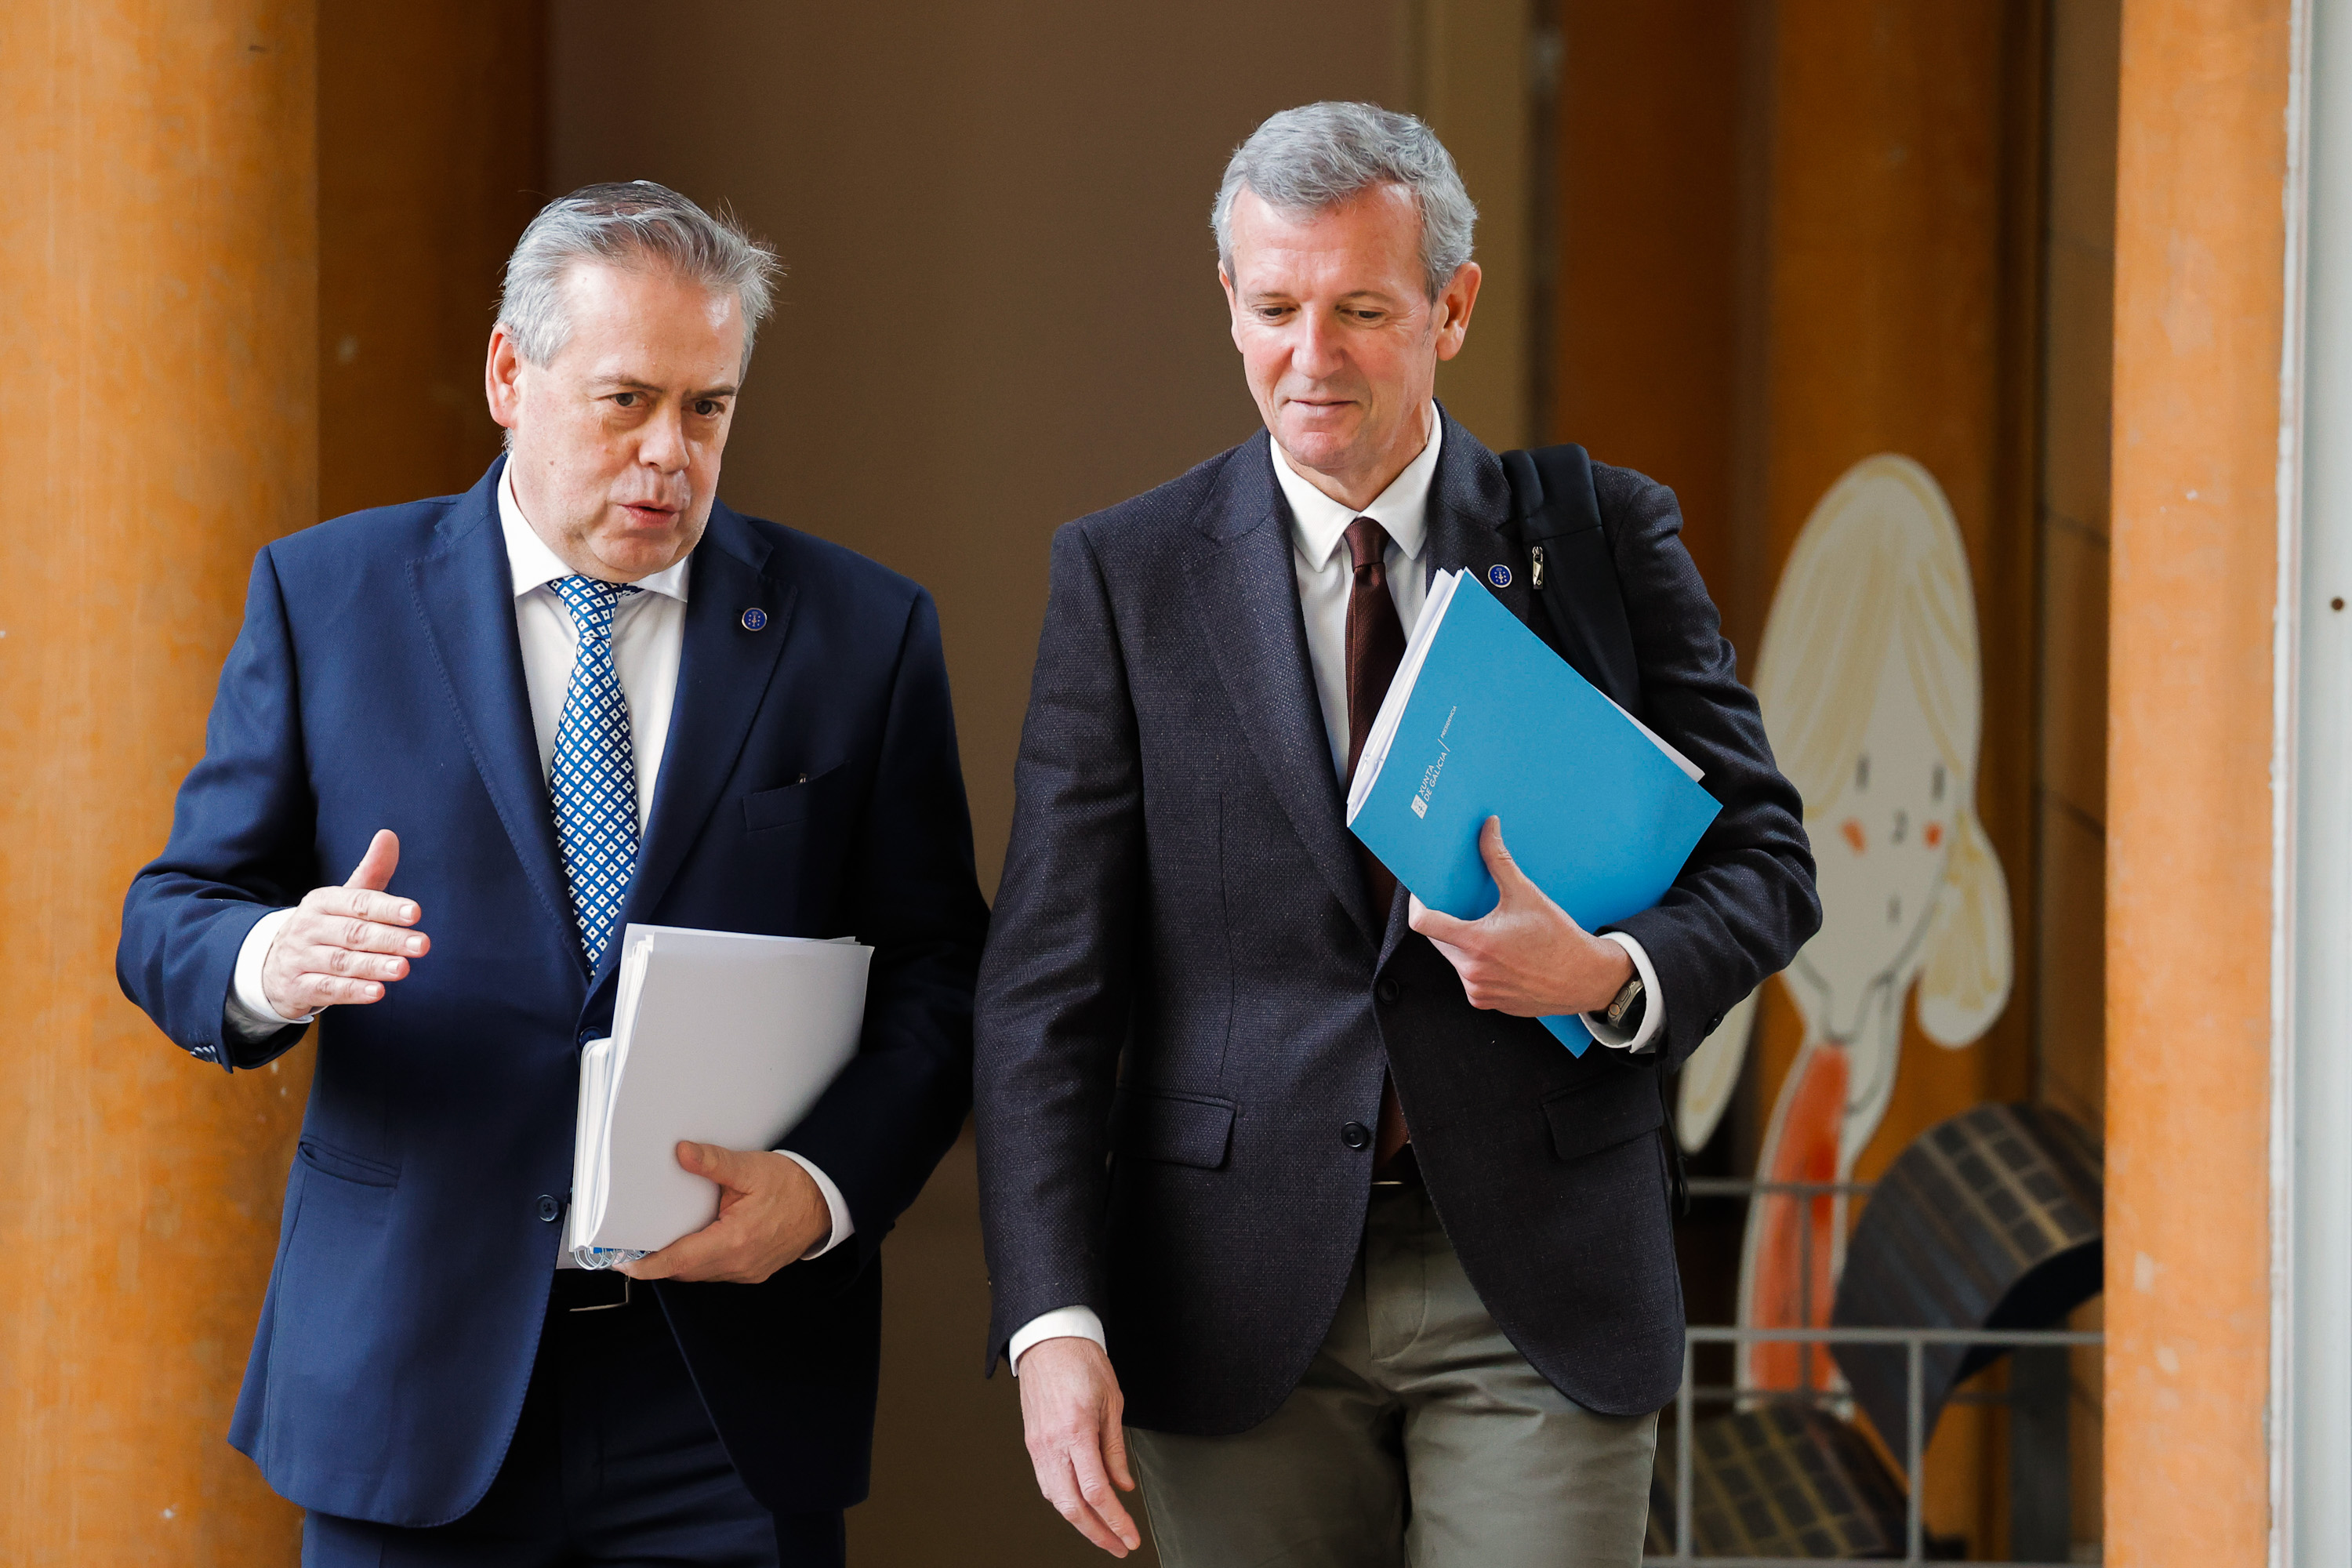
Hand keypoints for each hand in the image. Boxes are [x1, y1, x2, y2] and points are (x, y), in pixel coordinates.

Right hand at [260, 829, 428, 1017]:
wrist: (269, 964)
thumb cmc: (323, 927)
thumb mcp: (343, 899)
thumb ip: (371, 872)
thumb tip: (388, 834)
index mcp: (322, 902)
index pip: (357, 902)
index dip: (387, 907)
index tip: (416, 912)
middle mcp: (309, 928)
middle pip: (353, 933)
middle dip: (389, 939)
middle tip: (422, 945)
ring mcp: (300, 959)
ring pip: (341, 962)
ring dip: (374, 966)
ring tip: (404, 968)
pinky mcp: (297, 988)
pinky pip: (326, 989)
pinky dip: (352, 991)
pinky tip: (377, 992)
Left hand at [620, 1143, 829, 1284]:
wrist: (825, 1202)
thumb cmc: (792, 1186)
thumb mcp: (751, 1168)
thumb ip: (714, 1162)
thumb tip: (682, 1153)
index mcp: (734, 1241)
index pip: (678, 1261)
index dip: (647, 1265)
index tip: (624, 1261)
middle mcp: (739, 1264)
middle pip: (684, 1271)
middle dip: (658, 1263)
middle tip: (634, 1247)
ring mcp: (747, 1272)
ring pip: (700, 1274)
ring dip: (680, 1262)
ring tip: (661, 1243)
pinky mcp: (753, 1272)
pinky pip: (717, 1272)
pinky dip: (701, 1261)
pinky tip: (696, 1243)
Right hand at [1018, 1337, 1141, 1557]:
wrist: (1049, 1340)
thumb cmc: (1082, 1361)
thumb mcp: (1112, 1401)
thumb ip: (1116, 1449)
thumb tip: (1123, 1486)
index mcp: (1076, 1431)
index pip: (1097, 1491)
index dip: (1116, 1520)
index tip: (1130, 1536)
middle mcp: (1052, 1443)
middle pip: (1073, 1506)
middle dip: (1098, 1533)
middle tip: (1118, 1546)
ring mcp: (1038, 1445)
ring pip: (1056, 1499)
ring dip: (1080, 1522)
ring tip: (1102, 1532)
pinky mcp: (1032, 1443)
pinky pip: (1047, 1483)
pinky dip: (1064, 1501)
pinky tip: (1080, 1507)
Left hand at [1407, 816, 1634, 1015]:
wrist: (1585, 979)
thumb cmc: (1558, 938)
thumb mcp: (1527, 894)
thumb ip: (1499, 860)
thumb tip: (1487, 826)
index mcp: (1476, 943)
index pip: (1423, 923)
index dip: (1419, 904)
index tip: (1424, 893)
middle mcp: (1472, 971)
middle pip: (1438, 939)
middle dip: (1447, 921)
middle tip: (1466, 907)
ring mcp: (1478, 990)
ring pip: (1454, 959)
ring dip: (1463, 943)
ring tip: (1491, 931)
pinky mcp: (1486, 1002)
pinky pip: (1470, 978)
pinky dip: (1478, 964)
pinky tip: (1501, 955)